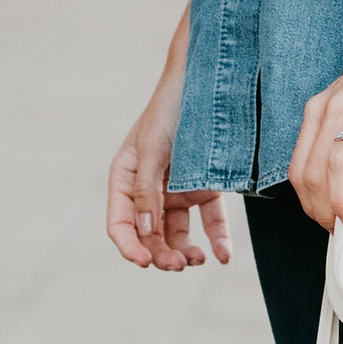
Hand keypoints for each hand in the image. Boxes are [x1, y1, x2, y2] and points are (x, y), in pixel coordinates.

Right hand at [107, 17, 232, 272]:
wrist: (211, 79)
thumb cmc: (172, 109)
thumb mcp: (153, 149)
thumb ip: (147, 191)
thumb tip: (144, 232)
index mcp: (126, 178)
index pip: (120, 223)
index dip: (129, 246)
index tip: (145, 262)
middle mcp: (150, 188)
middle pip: (149, 234)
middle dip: (160, 253)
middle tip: (179, 264)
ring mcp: (178, 189)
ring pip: (177, 233)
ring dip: (184, 251)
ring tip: (197, 259)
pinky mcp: (206, 187)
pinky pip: (209, 221)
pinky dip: (216, 240)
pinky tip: (222, 255)